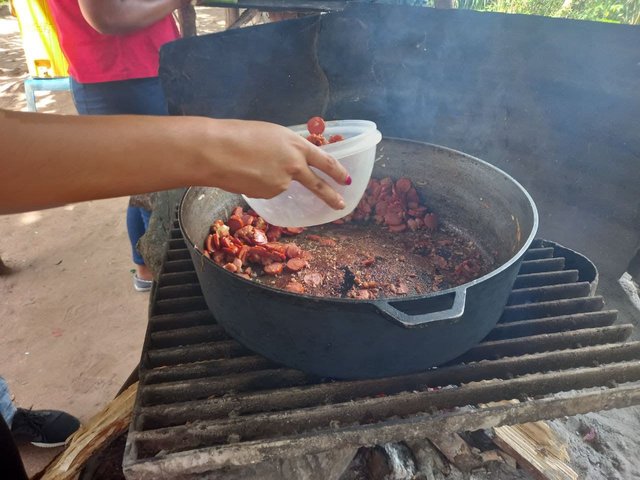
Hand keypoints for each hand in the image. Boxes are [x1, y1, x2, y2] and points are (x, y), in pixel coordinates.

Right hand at [205, 120, 348, 209]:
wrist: (217, 151)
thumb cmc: (238, 135)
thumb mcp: (271, 134)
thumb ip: (285, 149)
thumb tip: (287, 163)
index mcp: (296, 145)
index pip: (325, 160)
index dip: (337, 170)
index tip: (346, 179)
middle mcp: (294, 166)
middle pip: (318, 185)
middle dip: (331, 196)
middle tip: (341, 205)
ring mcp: (281, 183)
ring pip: (281, 184)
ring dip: (269, 178)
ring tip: (248, 164)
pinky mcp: (268, 195)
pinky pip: (266, 190)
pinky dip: (258, 184)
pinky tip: (245, 173)